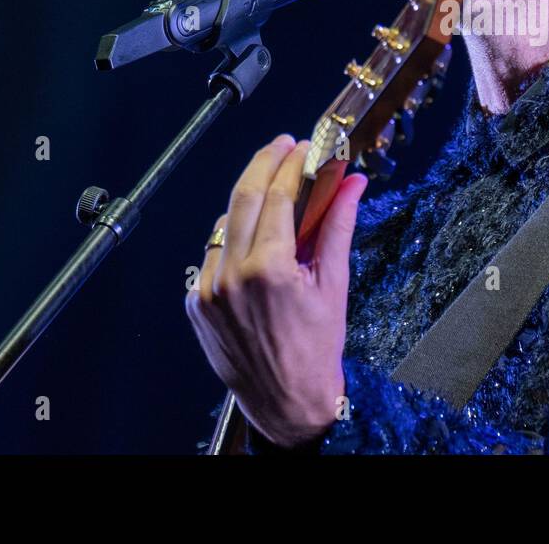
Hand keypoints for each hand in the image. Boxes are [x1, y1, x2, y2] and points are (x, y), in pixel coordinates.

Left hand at [185, 134, 367, 447]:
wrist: (286, 402)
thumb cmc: (315, 350)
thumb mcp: (334, 284)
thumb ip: (338, 227)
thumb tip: (352, 185)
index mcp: (269, 269)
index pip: (277, 195)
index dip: (291, 163)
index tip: (304, 148)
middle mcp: (231, 275)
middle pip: (242, 196)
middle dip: (264, 163)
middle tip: (283, 146)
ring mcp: (208, 289)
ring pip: (225, 222)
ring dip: (248, 200)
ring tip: (274, 191)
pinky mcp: (197, 302)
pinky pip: (213, 254)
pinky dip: (234, 237)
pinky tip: (255, 237)